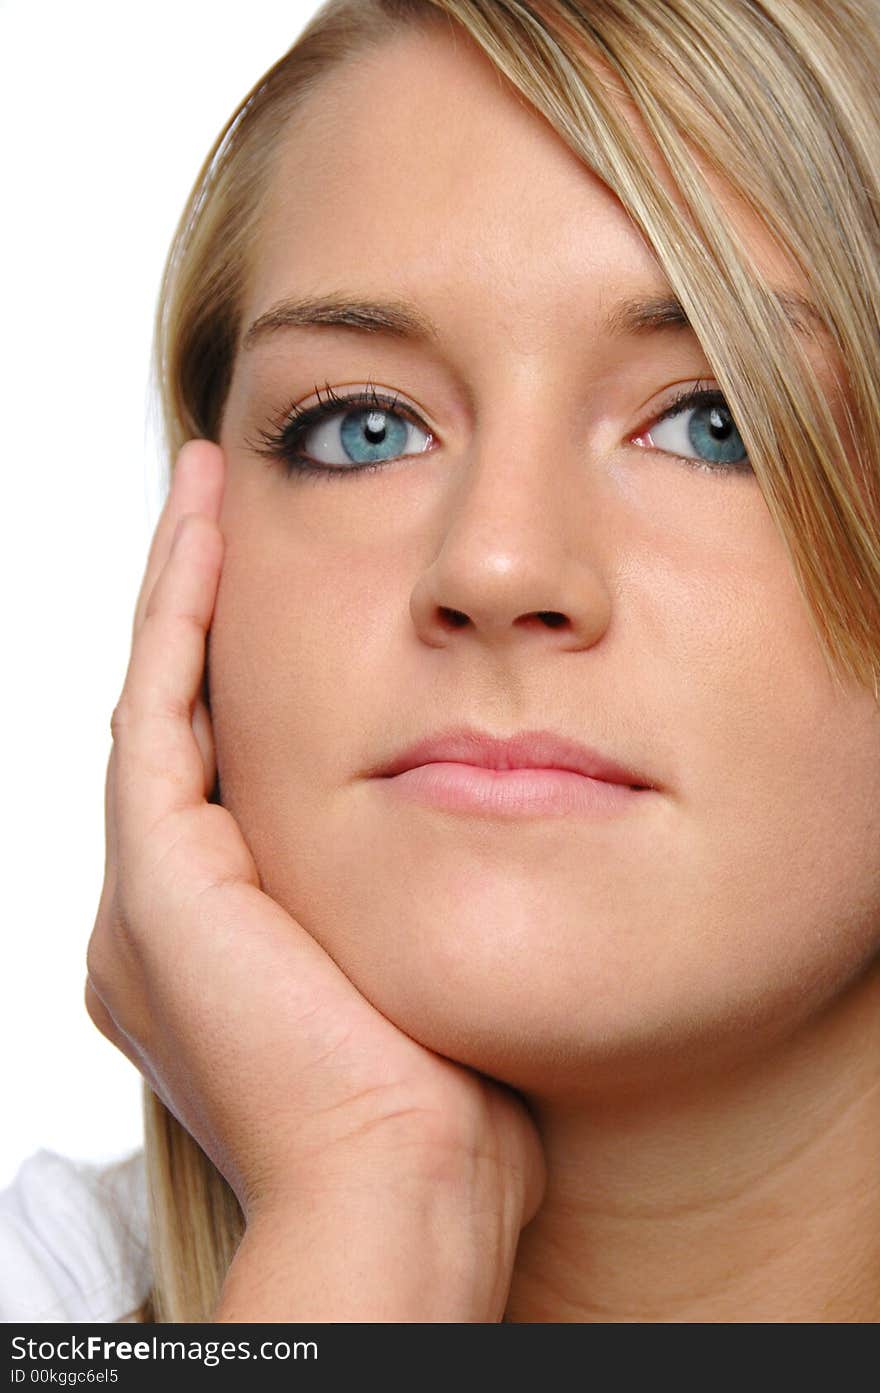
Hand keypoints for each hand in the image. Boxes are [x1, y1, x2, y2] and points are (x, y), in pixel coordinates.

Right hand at [86, 439, 544, 1319]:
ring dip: (181, 589)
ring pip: (158, 700)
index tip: (284, 575)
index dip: (240, 667)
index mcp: (215, 944)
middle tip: (221, 504)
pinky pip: (159, 706)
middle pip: (180, 724)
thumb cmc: (442, 1100)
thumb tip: (475, 826)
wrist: (407, 1186)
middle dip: (200, 610)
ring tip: (204, 487)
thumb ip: (410, 889)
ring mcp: (146, 897)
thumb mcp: (422, 961)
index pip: (223, 769)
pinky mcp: (154, 878)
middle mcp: (159, 916)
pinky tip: (204, 529)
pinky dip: (177, 613)